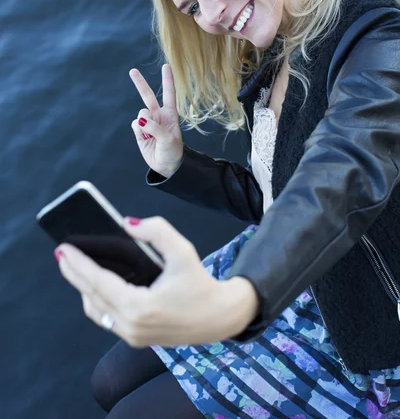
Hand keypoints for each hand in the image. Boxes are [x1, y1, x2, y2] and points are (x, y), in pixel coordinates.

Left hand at [55, 217, 259, 346]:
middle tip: (61, 254)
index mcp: (140, 307)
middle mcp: (131, 326)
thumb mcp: (183, 251)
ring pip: (96, 310)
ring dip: (83, 288)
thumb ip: (156, 231)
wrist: (219, 318)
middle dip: (73, 274)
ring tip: (74, 267)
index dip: (78, 264)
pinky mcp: (135, 339)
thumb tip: (127, 225)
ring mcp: (132, 336)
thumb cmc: (200, 284)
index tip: (63, 249)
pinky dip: (96, 300)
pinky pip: (106, 318)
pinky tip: (94, 285)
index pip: (99, 282)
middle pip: (91, 296)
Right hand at [130, 64, 183, 178]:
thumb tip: (140, 120)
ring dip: (144, 122)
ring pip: (140, 113)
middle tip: (132, 70)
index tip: (166, 65)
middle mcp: (158, 115)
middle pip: (148, 96)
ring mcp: (148, 122)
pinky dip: (138, 131)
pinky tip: (144, 138)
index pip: (169, 94)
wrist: (166, 166)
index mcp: (170, 114)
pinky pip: (135, 125)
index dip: (167, 80)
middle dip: (140, 83)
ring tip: (151, 135)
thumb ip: (155, 128)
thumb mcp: (168, 140)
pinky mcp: (139, 131)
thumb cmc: (173, 151)